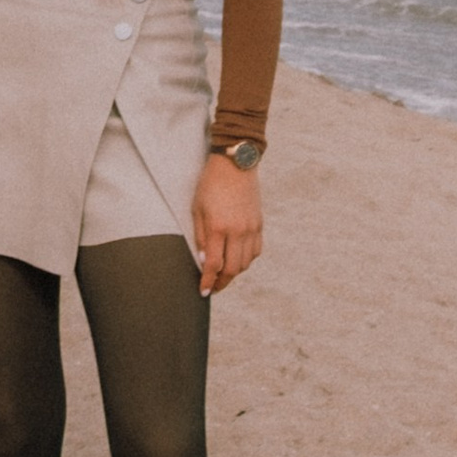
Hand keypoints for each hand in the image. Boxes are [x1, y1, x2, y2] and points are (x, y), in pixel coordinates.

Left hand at [192, 150, 263, 293]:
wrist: (235, 165)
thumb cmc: (210, 185)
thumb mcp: (197, 209)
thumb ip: (199, 237)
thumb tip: (202, 261)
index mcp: (218, 228)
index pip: (213, 264)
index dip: (208, 281)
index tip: (203, 292)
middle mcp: (238, 231)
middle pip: (233, 269)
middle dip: (222, 282)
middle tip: (213, 288)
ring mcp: (251, 228)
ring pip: (246, 262)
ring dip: (235, 272)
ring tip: (223, 274)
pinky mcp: (259, 224)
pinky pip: (256, 251)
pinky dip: (247, 260)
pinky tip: (237, 259)